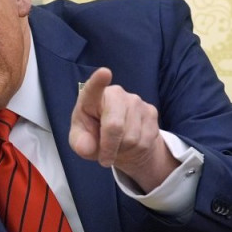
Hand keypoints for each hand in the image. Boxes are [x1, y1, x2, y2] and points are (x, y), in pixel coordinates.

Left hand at [69, 68, 178, 191]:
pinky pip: (145, 140)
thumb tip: (86, 147)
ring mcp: (135, 101)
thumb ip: (80, 143)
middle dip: (109, 146)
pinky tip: (129, 144)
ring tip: (117, 145)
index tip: (104, 73)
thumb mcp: (81, 142)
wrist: (121, 143)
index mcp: (91, 98)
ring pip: (131, 137)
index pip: (93, 89)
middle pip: (115, 125)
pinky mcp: (151, 112)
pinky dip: (135, 149)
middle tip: (104, 159)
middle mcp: (115, 94)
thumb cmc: (94, 137)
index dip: (98, 81)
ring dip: (123, 149)